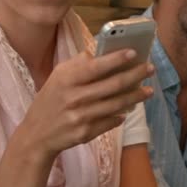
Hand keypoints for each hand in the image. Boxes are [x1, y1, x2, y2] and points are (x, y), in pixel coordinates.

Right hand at [13, 49, 153, 160]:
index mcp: (67, 79)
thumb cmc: (51, 100)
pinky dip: (121, 115)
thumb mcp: (58, 77)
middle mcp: (74, 98)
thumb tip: (101, 52)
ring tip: (149, 90)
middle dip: (136, 76)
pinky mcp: (86, 133)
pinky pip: (111, 121)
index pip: (96, 66)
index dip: (117, 59)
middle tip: (150, 69)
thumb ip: (78, 64)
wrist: (36, 135)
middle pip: (113, 85)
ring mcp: (81, 117)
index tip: (135, 52)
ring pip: (117, 104)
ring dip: (136, 96)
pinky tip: (130, 109)